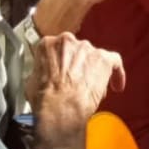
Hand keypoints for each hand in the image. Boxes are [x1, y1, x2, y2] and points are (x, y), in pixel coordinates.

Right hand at [27, 33, 125, 148]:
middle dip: (78, 67)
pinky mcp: (103, 59)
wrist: (60, 107)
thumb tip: (43, 78)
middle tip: (77, 83)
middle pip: (77, 51)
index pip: (57, 49)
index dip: (62, 63)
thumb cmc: (45, 98)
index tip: (64, 73)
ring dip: (94, 71)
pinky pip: (114, 61)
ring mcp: (86, 49)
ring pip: (94, 57)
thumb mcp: (31, 81)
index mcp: (48, 44)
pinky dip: (117, 73)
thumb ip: (41, 72)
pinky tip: (117, 85)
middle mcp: (68, 41)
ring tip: (93, 90)